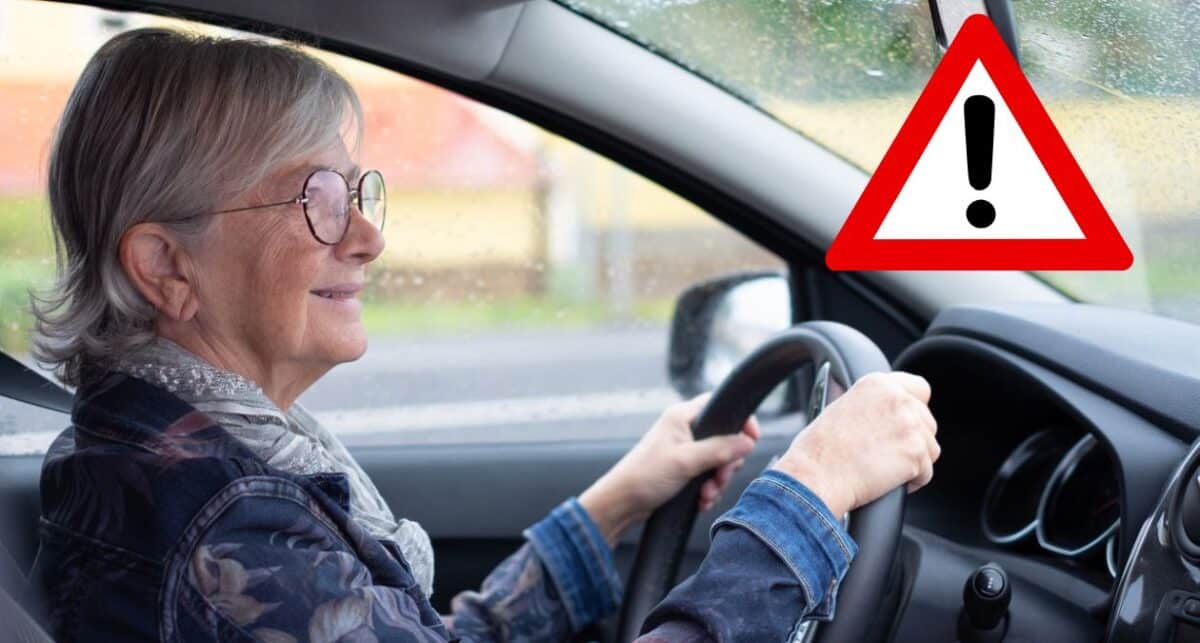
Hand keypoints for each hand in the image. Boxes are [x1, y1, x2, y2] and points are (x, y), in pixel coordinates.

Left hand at [579, 393, 759, 544]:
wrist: (622, 503)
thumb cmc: (644, 476)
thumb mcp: (686, 461)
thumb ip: (719, 450)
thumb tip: (747, 442)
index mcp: (683, 416)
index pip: (721, 405)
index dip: (740, 421)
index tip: (751, 439)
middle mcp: (685, 429)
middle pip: (725, 438)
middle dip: (727, 463)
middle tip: (719, 477)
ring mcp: (685, 450)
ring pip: (719, 461)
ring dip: (717, 481)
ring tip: (706, 494)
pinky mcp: (684, 469)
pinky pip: (709, 476)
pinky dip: (709, 489)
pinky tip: (701, 501)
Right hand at [772, 371, 938, 517]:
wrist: (817, 474)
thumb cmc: (819, 449)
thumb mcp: (842, 407)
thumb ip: (872, 404)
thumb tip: (886, 414)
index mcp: (878, 383)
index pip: (919, 388)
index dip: (915, 408)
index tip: (906, 423)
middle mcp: (898, 398)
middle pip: (927, 422)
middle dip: (913, 440)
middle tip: (886, 455)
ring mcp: (910, 425)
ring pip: (930, 448)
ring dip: (914, 462)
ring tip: (884, 469)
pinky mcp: (916, 453)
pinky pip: (926, 472)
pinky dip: (912, 482)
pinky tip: (887, 481)